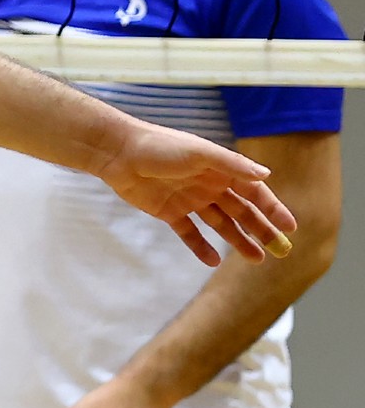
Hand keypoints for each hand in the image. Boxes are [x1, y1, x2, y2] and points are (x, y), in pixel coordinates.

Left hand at [94, 123, 295, 266]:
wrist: (117, 153)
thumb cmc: (159, 146)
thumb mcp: (198, 153)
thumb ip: (231, 164)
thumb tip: (266, 174)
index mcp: (219, 169)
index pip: (253, 192)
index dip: (273, 209)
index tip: (290, 228)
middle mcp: (208, 185)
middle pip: (242, 211)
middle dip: (262, 230)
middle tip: (281, 251)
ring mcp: (190, 199)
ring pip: (221, 224)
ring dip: (239, 240)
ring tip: (257, 259)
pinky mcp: (168, 212)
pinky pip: (190, 233)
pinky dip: (201, 247)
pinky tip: (213, 261)